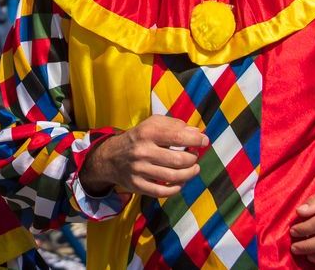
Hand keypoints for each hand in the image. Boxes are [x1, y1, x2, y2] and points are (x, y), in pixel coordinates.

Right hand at [80, 115, 207, 197]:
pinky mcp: (137, 185)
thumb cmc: (138, 138)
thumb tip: (197, 134)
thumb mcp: (152, 124)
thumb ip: (175, 125)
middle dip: (193, 158)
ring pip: (175, 177)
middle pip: (180, 159)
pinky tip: (180, 182)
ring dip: (190, 173)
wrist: (110, 157)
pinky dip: (177, 188)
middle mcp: (142, 151)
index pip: (178, 136)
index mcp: (147, 132)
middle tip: (194, 156)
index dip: (196, 140)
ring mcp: (139, 170)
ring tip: (193, 169)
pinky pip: (163, 191)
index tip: (204, 141)